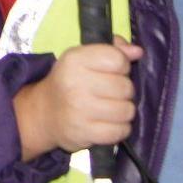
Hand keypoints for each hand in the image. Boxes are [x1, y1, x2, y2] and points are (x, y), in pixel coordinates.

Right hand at [12, 39, 142, 160]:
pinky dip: (120, 128)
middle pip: (125, 87)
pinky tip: (108, 123)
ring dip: (124, 111)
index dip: (122, 66)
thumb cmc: (70, 81)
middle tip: (111, 93)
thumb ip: (113, 50)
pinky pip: (121, 131)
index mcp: (75, 59)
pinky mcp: (84, 133)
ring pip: (127, 110)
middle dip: (124, 91)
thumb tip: (138, 52)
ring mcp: (80, 110)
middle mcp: (76, 83)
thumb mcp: (84, 58)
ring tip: (111, 108)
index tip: (113, 71)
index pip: (117, 59)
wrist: (45, 113)